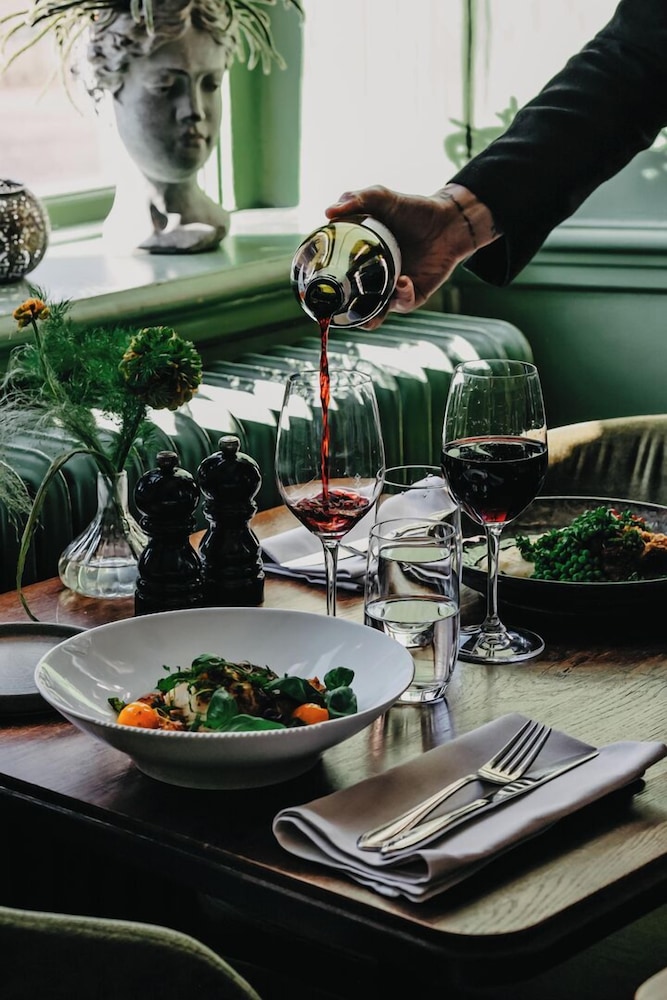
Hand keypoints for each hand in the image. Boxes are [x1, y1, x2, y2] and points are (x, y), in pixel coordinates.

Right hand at [325, 183, 498, 327]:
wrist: (448, 220)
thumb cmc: (412, 209)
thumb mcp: (381, 198)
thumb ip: (356, 199)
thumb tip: (328, 212)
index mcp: (360, 259)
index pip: (337, 277)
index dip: (326, 287)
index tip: (316, 289)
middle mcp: (373, 278)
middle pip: (353, 304)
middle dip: (344, 314)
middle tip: (337, 311)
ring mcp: (392, 289)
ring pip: (376, 313)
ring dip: (371, 316)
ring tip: (367, 314)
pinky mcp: (413, 295)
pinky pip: (403, 302)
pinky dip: (402, 294)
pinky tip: (403, 280)